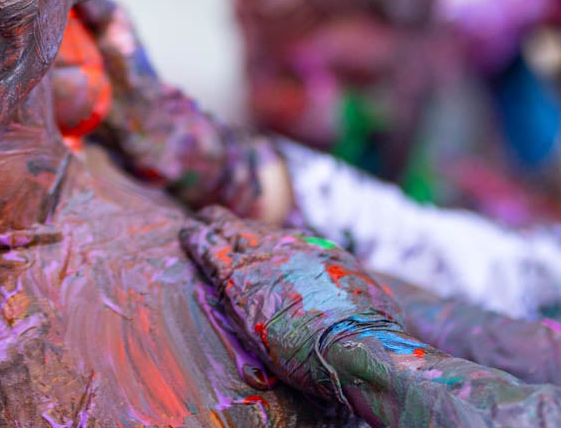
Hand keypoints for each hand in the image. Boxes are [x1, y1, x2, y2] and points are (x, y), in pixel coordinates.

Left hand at [180, 206, 402, 399]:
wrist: (354, 343)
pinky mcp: (238, 277)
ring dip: (211, 225)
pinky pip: (209, 248)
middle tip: (217, 219)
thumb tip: (373, 305)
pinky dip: (195, 239)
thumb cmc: (371, 336)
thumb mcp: (375, 306)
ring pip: (228, 230)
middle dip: (235, 224)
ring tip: (196, 222)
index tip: (260, 241)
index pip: (287, 240)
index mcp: (321, 252)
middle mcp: (291, 247)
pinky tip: (185, 233)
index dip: (271, 240)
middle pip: (255, 228)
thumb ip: (359, 299)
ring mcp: (264, 258)